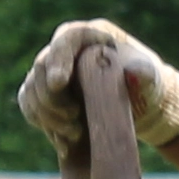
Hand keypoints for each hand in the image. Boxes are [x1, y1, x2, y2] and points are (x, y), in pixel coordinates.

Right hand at [16, 20, 178, 160]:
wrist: (135, 104)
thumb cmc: (143, 84)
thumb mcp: (149, 78)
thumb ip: (143, 73)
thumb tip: (133, 72)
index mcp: (89, 36)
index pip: (67, 39)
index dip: (58, 59)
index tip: (59, 83)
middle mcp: (64, 50)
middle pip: (42, 67)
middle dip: (54, 99)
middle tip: (75, 119)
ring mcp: (50, 71)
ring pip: (32, 89)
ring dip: (48, 116)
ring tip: (75, 134)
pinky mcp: (43, 93)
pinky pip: (29, 105)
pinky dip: (44, 124)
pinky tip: (64, 142)